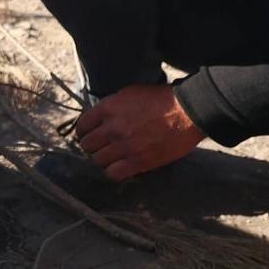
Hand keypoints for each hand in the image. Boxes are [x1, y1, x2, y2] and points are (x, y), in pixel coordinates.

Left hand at [72, 84, 205, 181]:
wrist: (187, 112)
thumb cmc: (161, 99)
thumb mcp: (130, 94)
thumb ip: (111, 107)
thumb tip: (99, 120)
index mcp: (108, 108)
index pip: (82, 126)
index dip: (83, 133)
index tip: (88, 136)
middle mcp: (112, 128)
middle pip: (87, 145)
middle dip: (92, 147)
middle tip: (101, 147)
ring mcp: (124, 146)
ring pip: (98, 161)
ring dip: (103, 160)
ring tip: (112, 157)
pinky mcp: (138, 161)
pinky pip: (114, 174)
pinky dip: (114, 172)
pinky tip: (120, 167)